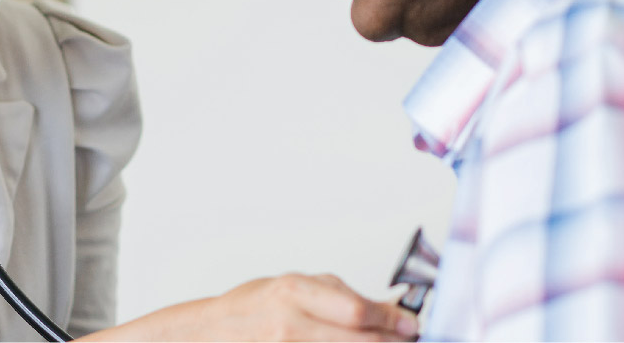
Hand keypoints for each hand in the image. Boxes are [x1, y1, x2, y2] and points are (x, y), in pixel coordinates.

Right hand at [78, 273, 418, 341]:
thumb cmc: (253, 307)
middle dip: (393, 340)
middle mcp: (292, 326)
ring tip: (385, 342)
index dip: (395, 322)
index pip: (360, 312)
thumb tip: (391, 308)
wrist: (211, 333)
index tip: (413, 325)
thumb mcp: (296, 286)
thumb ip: (342, 296)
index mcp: (295, 293)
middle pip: (362, 341)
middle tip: (408, 339)